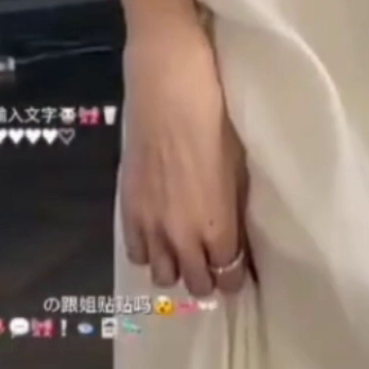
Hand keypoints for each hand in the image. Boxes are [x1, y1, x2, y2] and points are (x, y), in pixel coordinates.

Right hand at [120, 18, 250, 296]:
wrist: (168, 85)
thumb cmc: (215, 115)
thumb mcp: (238, 163)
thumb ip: (233, 205)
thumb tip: (234, 229)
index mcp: (216, 224)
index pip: (229, 272)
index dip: (236, 276)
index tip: (241, 270)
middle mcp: (181, 235)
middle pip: (195, 283)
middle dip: (208, 279)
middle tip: (215, 265)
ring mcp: (150, 224)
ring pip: (162, 276)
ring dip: (176, 268)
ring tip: (185, 253)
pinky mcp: (126, 207)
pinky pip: (135, 252)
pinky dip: (148, 251)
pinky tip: (158, 238)